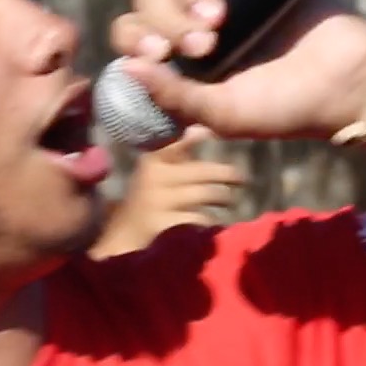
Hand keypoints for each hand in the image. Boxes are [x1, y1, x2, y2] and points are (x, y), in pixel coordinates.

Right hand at [91, 126, 247, 256]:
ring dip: (222, 197)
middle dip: (225, 175)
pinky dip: (210, 221)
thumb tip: (202, 129)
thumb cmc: (145, 198)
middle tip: (242, 178)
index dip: (195, 138)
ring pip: (204, 195)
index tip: (211, 133)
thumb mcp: (155, 172)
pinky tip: (215, 223)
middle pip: (200, 172)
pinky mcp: (166, 226)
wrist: (124, 236)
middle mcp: (154, 178)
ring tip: (230, 199)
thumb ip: (178, 152)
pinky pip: (199, 219)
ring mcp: (159, 203)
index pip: (178, 144)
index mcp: (152, 161)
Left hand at [109, 0, 365, 141]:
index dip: (135, 35)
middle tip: (206, 44)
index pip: (132, 31)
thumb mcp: (223, 114)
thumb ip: (175, 97)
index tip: (158, 51)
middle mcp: (196, 16)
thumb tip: (127, 68)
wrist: (349, 84)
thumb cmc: (287, 108)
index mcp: (179, 55)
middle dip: (168, 18)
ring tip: (219, 15)